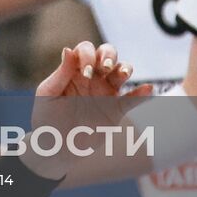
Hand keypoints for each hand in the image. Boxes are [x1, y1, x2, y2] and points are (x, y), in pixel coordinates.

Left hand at [24, 41, 152, 178]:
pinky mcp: (115, 110)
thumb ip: (61, 74)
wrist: (56, 147)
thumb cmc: (47, 118)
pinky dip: (142, 93)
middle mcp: (92, 78)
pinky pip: (132, 99)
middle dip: (109, 55)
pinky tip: (148, 89)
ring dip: (125, 68)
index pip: (86, 50)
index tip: (85, 71)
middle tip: (104, 67)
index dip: (88, 55)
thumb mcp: (49, 94)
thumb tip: (68, 49)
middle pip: (108, 54)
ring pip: (122, 72)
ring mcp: (105, 93)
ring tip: (123, 75)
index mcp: (74, 71)